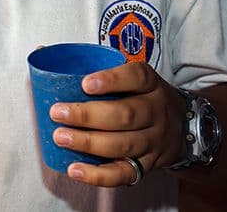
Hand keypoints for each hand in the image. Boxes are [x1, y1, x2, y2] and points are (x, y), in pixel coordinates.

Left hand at [49, 61, 186, 186]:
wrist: (185, 127)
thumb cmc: (142, 96)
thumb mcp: (133, 77)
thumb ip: (95, 67)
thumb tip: (42, 51)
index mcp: (150, 84)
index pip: (136, 77)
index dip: (111, 80)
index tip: (84, 83)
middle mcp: (155, 111)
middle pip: (124, 115)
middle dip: (87, 115)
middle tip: (57, 113)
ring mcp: (153, 141)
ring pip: (122, 144)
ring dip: (88, 143)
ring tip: (60, 137)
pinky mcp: (147, 165)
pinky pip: (123, 173)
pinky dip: (97, 175)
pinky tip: (75, 169)